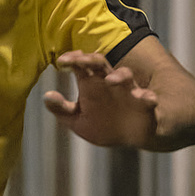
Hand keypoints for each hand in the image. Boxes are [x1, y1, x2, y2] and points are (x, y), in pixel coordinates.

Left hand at [42, 49, 159, 148]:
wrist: (132, 137)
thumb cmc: (103, 124)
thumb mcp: (78, 120)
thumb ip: (62, 109)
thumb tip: (46, 96)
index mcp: (93, 84)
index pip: (82, 65)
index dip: (73, 60)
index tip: (61, 61)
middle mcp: (110, 83)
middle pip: (101, 64)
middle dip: (91, 60)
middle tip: (79, 59)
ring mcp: (129, 92)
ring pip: (125, 77)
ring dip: (119, 76)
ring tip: (111, 80)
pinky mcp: (145, 105)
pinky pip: (148, 99)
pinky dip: (148, 98)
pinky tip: (147, 99)